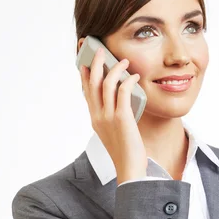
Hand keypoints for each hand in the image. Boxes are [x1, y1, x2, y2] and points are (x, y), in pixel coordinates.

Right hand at [80, 47, 147, 183]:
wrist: (129, 168)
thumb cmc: (125, 152)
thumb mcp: (114, 133)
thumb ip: (113, 118)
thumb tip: (122, 102)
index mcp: (95, 119)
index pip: (86, 92)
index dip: (84, 74)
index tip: (85, 61)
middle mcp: (98, 116)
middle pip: (91, 82)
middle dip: (95, 63)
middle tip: (101, 50)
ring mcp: (108, 117)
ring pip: (106, 84)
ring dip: (115, 68)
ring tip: (124, 61)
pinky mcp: (122, 118)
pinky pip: (123, 92)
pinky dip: (128, 80)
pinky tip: (134, 77)